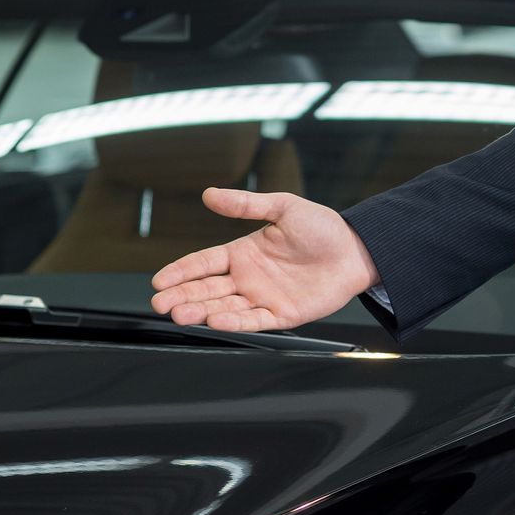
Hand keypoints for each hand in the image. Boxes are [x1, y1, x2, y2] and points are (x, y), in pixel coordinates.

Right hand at [150, 188, 380, 331]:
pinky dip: (234, 320)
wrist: (355, 250)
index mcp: (244, 252)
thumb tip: (210, 194)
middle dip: (181, 295)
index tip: (159, 280)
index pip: (204, 262)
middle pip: (207, 288)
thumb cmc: (323, 228)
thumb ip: (246, 204)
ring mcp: (263, 297)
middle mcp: (249, 277)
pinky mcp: (281, 314)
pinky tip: (215, 319)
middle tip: (159, 303)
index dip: (181, 271)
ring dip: (200, 310)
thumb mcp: (282, 207)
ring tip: (179, 314)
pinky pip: (253, 319)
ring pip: (224, 306)